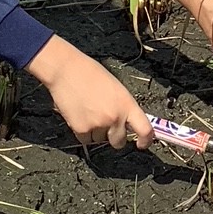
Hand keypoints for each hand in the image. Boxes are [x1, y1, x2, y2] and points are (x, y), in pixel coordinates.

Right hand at [27, 34, 153, 149]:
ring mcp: (98, 124)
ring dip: (95, 132)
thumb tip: (126, 123)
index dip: (146, 140)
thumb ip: (123, 107)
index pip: (145, 129)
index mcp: (127, 104)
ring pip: (100, 140)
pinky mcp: (81, 129)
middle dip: (114, 137)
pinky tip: (79, 115)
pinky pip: (85, 140)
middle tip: (106, 125)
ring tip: (88, 112)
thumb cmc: (89, 73)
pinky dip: (82, 132)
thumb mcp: (116, 88)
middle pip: (119, 141)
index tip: (142, 144)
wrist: (66, 70)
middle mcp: (115, 117)